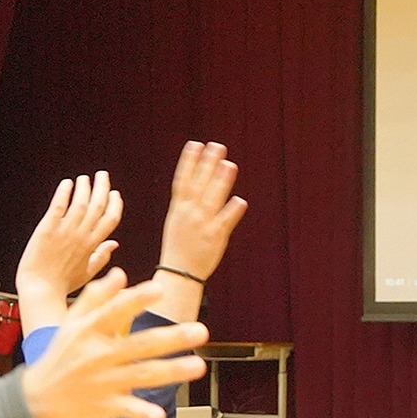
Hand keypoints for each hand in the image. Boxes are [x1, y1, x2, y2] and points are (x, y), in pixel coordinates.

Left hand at [16, 173, 122, 328]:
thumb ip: (102, 256)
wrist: (40, 290)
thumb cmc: (61, 284)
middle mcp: (81, 236)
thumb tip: (114, 244)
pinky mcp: (47, 229)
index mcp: (92, 245)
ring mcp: (65, 232)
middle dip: (102, 187)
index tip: (114, 193)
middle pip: (98, 206)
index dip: (114, 204)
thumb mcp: (88, 273)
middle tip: (102, 175)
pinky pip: (58, 206)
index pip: (111, 219)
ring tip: (83, 178)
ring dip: (84, 187)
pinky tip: (66, 184)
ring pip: (80, 203)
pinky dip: (64, 193)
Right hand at [20, 270, 206, 417]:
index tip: (159, 289)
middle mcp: (98, 355)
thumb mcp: (72, 322)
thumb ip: (96, 297)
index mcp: (89, 331)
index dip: (137, 300)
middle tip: (202, 331)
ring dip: (171, 372)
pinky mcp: (105, 406)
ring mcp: (102, 382)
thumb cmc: (61, 354)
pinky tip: (159, 416)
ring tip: (198, 366)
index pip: (115, 312)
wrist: (37, 398)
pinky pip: (127, 409)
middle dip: (171, 338)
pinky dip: (141, 413)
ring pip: (142, 374)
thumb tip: (121, 274)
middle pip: (139, 345)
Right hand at [153, 142, 247, 322]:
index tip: (195, 144)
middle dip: (207, 164)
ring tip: (229, 165)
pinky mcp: (215, 237)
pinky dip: (231, 211)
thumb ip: (187, 200)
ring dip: (220, 181)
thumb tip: (197, 179)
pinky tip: (240, 200)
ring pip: (212, 199)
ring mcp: (202, 225)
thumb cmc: (179, 246)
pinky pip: (225, 222)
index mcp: (178, 208)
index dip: (189, 161)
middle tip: (217, 146)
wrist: (179, 273)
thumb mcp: (176, 220)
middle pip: (198, 184)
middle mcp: (189, 213)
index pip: (183, 180)